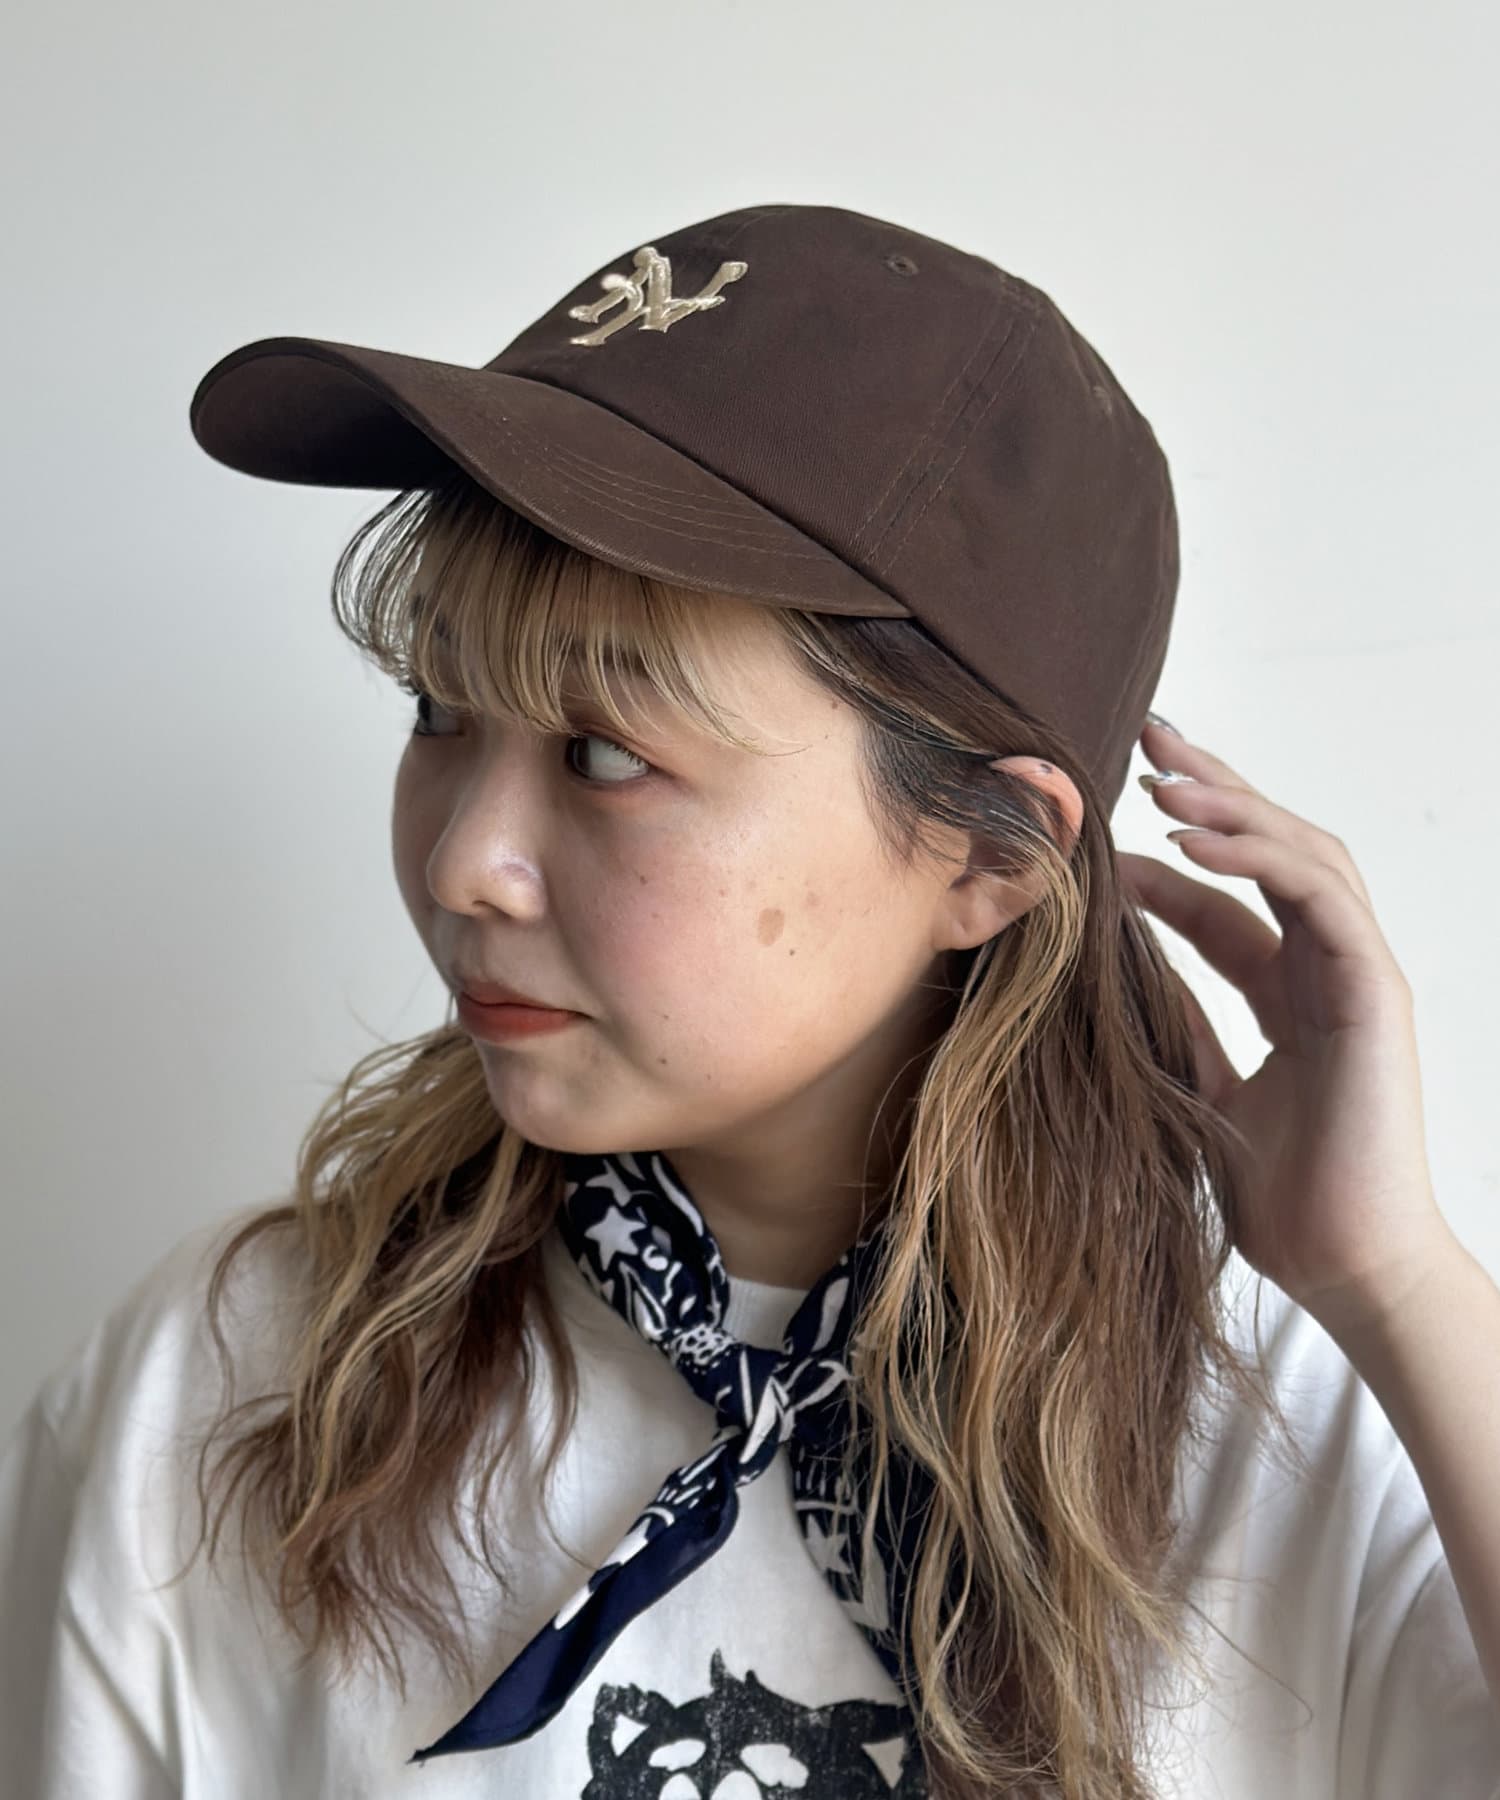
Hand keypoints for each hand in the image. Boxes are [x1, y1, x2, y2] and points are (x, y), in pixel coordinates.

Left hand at [1116, 720, 1455, 1335]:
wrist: (1344, 1270)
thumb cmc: (1283, 1198)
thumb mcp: (1201, 1095)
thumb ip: (1175, 1028)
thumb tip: (1112, 975)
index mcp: (1289, 993)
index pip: (1225, 900)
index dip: (1170, 856)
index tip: (1103, 824)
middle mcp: (1326, 969)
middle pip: (1271, 852)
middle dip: (1212, 790)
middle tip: (1147, 737)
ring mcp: (1356, 975)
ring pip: (1302, 855)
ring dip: (1232, 808)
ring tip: (1162, 774)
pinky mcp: (1375, 991)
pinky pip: (1319, 898)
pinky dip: (1259, 858)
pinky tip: (1196, 838)